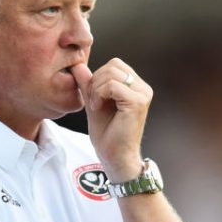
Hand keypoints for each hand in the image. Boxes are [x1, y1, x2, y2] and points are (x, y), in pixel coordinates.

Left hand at [71, 60, 152, 181]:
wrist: (114, 156)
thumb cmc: (107, 133)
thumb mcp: (93, 102)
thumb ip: (87, 84)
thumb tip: (77, 65)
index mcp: (137, 86)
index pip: (114, 64)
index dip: (98, 76)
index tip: (93, 97)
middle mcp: (143, 88)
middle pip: (113, 65)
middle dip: (95, 81)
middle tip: (92, 101)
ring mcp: (143, 94)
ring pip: (111, 73)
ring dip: (96, 89)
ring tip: (95, 106)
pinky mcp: (137, 102)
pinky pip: (112, 85)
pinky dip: (99, 94)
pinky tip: (97, 108)